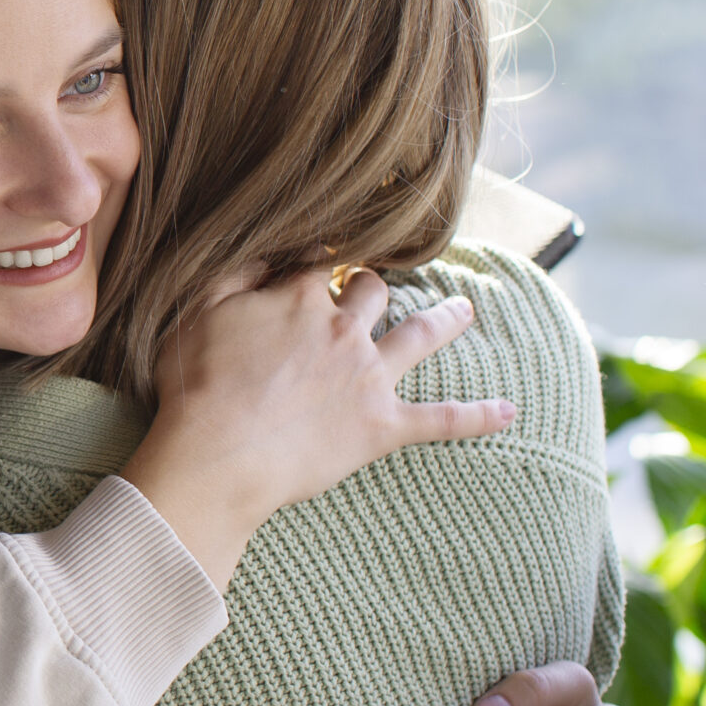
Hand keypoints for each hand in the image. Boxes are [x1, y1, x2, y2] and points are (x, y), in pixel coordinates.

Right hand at [119, 269, 514, 589]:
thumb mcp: (196, 313)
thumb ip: (232, 275)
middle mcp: (343, 329)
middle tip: (379, 285)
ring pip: (421, 336)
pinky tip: (509, 410)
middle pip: (374, 292)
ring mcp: (369, 376)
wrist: (217, 454)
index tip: (327, 254)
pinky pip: (444, 419)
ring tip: (467, 311)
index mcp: (298, 299)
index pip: (321, 262)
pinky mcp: (384, 425)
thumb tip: (264, 251)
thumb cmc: (195, 386)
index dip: (323, 257)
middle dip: (378, 284)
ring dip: (447, 320)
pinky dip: (480, 415)